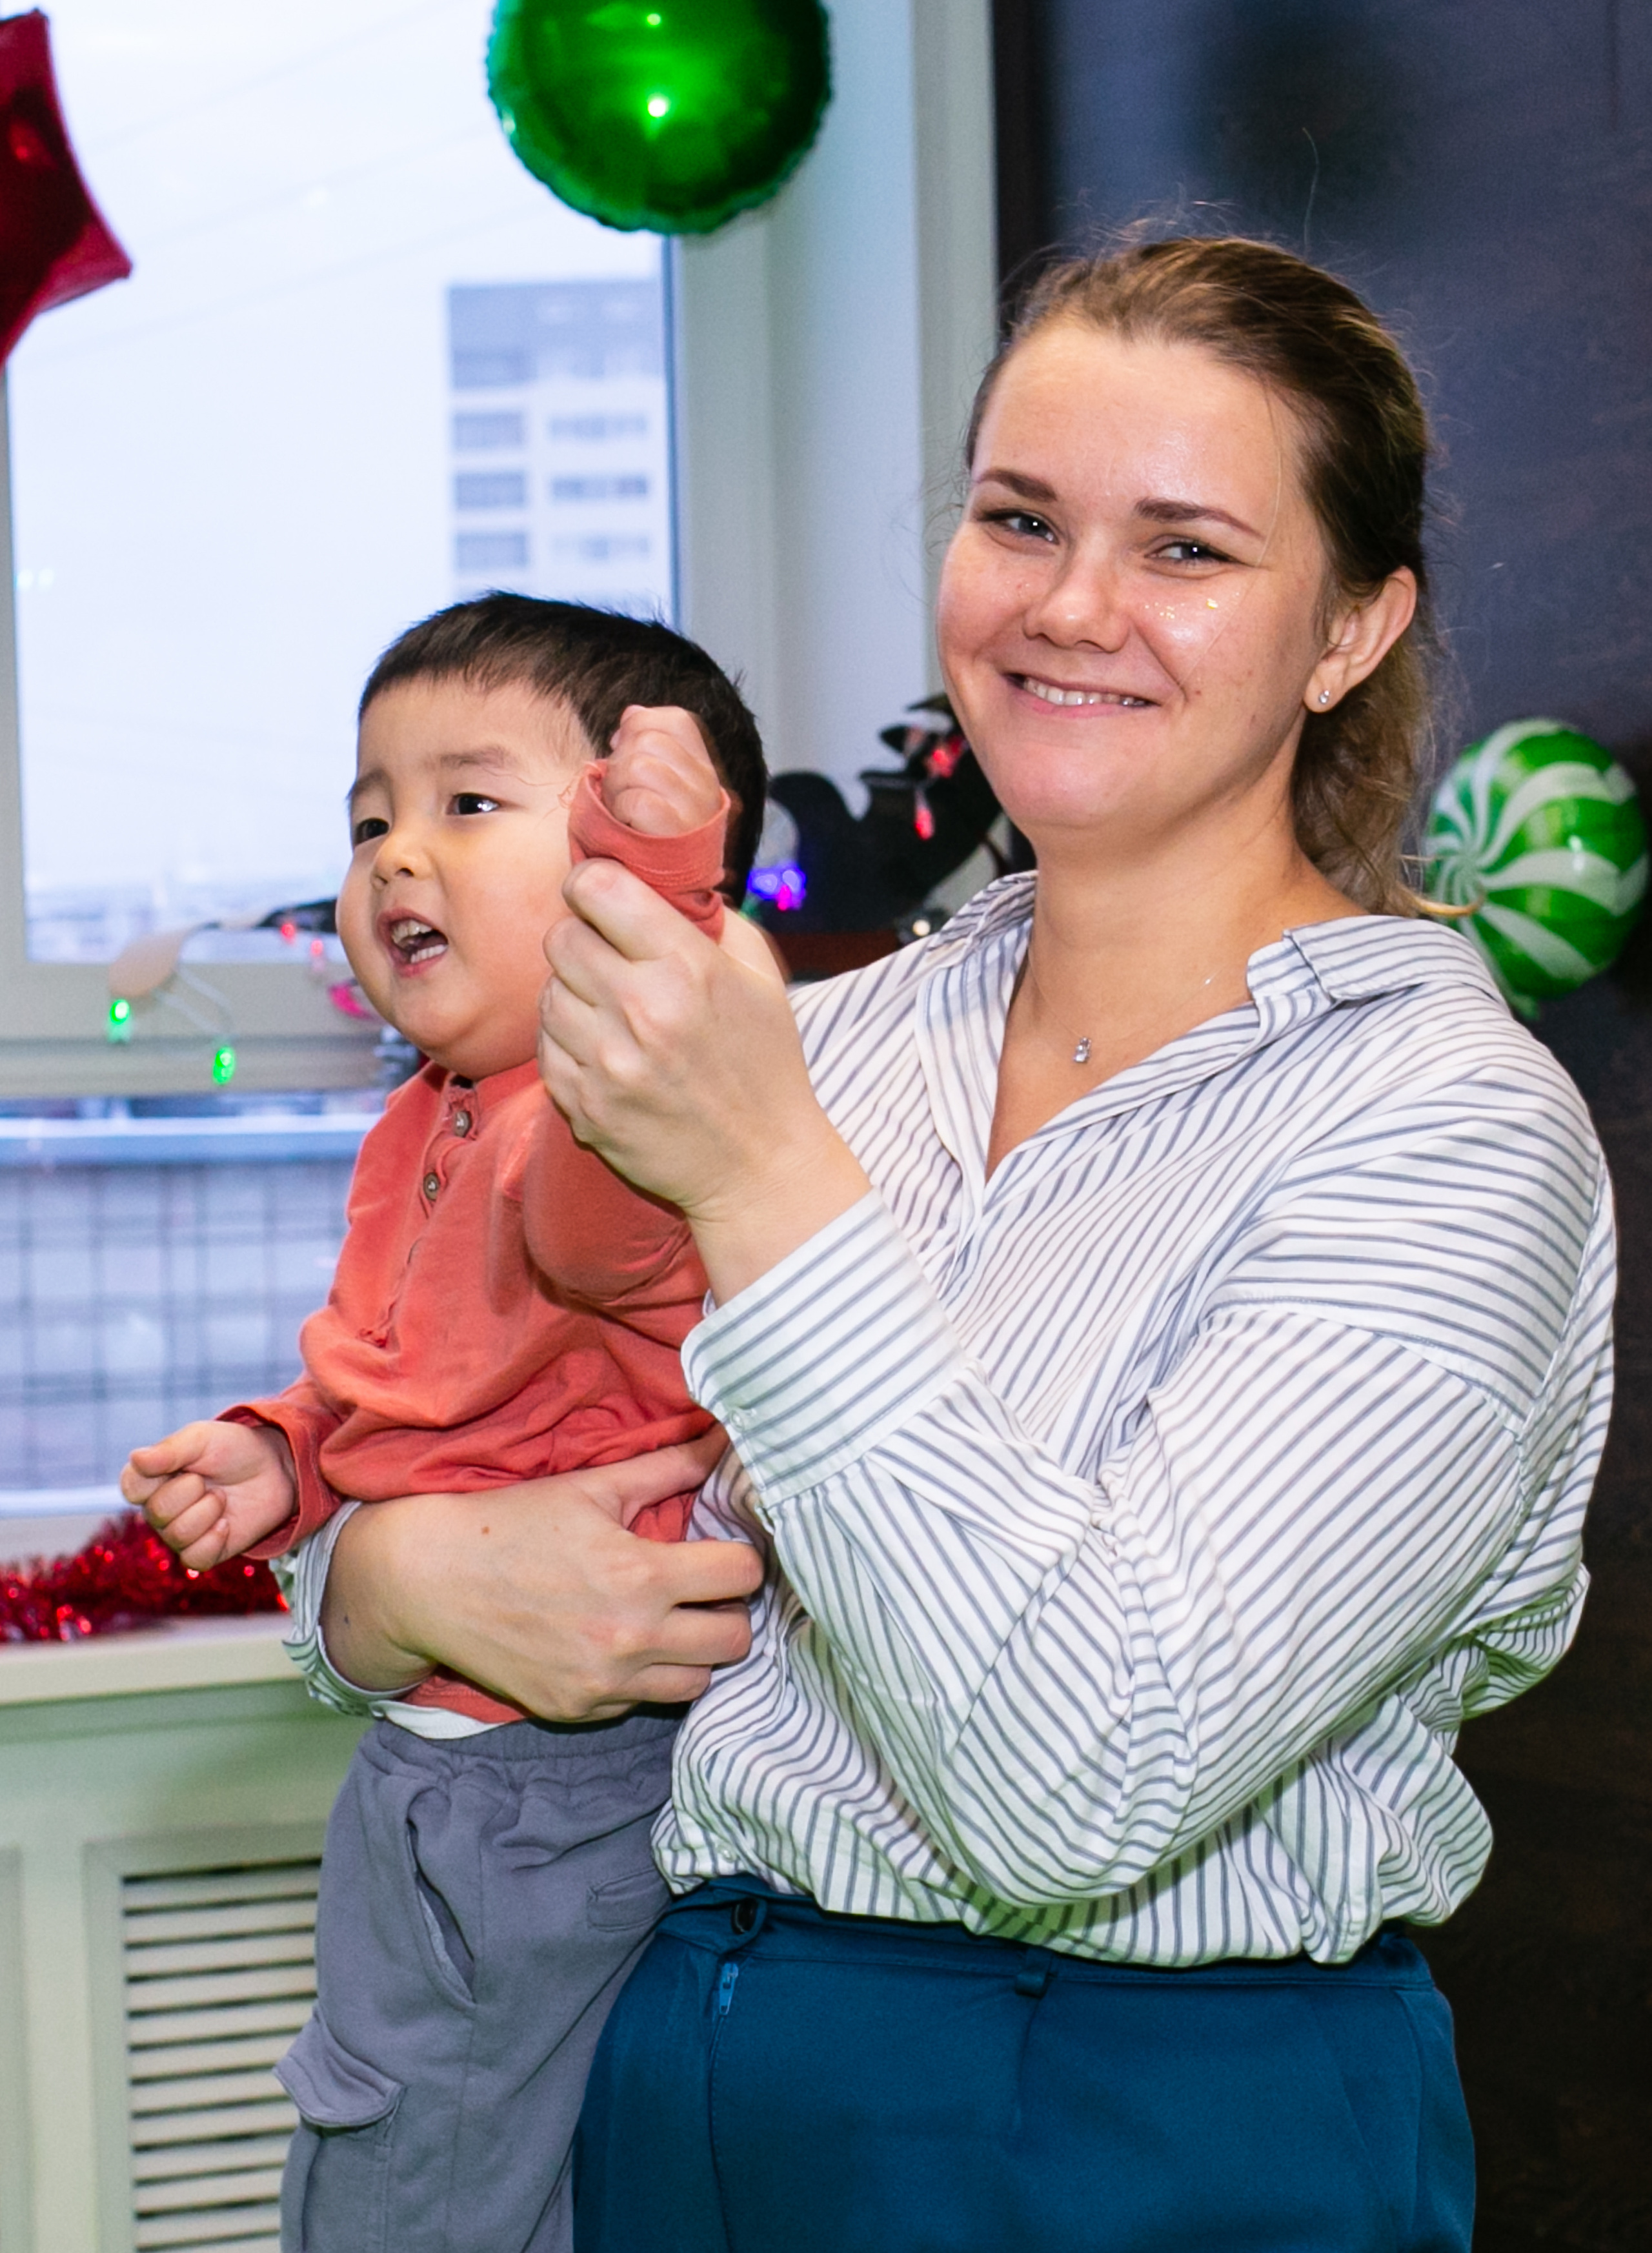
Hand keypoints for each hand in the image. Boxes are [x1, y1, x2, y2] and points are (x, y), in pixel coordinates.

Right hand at [121, 1419, 297, 1569]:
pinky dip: (214, 1539)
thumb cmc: (234, 1449)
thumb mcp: (203, 1439)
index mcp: (152, 1479)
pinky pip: (194, 1559)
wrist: (274, 1469)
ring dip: (209, 1511)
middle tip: (210, 1480)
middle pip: (158, 1512)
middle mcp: (160, 1509)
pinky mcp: (203, 1552)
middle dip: (192, 1490)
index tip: (183, 1463)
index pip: (131, 1487)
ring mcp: (180, 1533)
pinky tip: (226, 1523)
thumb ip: (170, 1450)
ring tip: (222, 1497)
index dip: (155, 1476)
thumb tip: (135, 1458)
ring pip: (177, 1535)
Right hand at [321, 1436, 764, 1717]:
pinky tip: (617, 1644)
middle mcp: (630, 1639)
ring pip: (697, 1683)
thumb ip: (669, 1467)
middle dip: (729, 1611)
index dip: (742, 1558)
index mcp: (641, 1575)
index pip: (743, 1576)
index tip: (722, 1552)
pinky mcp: (577, 1711)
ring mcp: (603, 1685)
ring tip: (668, 1621)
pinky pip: (642, 1703)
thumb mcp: (593, 1488)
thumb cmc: (513, 1524)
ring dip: (694, 1652)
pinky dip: (642, 1678)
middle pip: (736, 1641)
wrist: (430, 1581)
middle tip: (703, 1591)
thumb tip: (725, 1439)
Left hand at [540, 858, 869, 1300]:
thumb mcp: (761, 978)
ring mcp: (608, 1064)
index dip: (591, 885)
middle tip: (606, 958)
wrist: (759, 1168)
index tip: (599, 897)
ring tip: (610, 1011)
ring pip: (547, 994)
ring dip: (572, 995)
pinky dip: (566, 1044)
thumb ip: (710, 919)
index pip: (598, 890)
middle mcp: (641, 1011)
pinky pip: (545, 1049)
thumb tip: (656, 877)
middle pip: (561, 938)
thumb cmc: (764, 1065)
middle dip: (581, 940)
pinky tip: (603, 1051)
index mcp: (686, 968)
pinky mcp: (584, 1106)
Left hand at [602, 704, 724, 836]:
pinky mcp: (676, 833)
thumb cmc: (646, 839)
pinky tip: (626, 828)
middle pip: (649, 739)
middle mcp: (707, 787)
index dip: (641, 728)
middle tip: (622, 795)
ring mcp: (695, 810)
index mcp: (703, 771)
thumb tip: (632, 713)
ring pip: (639, 765)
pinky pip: (636, 800)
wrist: (660, 897)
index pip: (676, 720)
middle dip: (621, 763)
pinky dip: (620, 812)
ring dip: (616, 788)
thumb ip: (646, 746)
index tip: (626, 754)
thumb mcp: (652, 786)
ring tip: (622, 813)